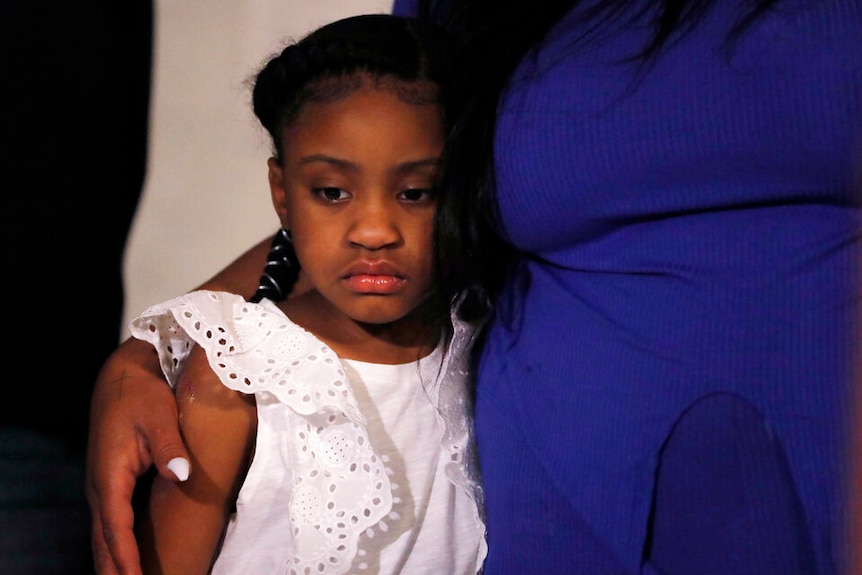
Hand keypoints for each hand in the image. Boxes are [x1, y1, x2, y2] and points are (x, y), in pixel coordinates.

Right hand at [85, 337, 190, 574]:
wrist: (123, 373)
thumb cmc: (142, 393)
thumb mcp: (159, 416)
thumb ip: (170, 447)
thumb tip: (182, 474)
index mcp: (110, 474)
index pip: (117, 527)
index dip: (126, 557)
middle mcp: (100, 485)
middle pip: (104, 540)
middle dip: (115, 570)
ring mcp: (102, 485)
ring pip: (103, 534)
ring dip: (112, 561)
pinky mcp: (109, 481)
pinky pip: (109, 523)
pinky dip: (113, 545)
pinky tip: (123, 559)